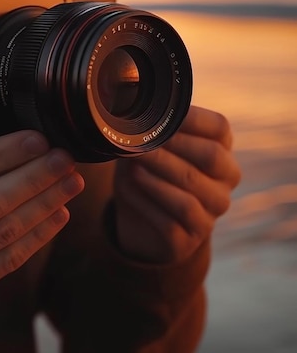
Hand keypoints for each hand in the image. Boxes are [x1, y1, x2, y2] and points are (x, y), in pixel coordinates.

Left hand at [113, 105, 240, 263]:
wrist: (139, 218)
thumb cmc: (146, 170)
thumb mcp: (147, 145)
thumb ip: (149, 128)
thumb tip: (137, 115)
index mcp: (220, 149)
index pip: (219, 126)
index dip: (191, 117)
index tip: (159, 114)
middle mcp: (225, 181)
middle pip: (211, 156)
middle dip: (172, 146)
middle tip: (142, 140)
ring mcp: (211, 211)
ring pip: (191, 190)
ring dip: (158, 172)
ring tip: (132, 162)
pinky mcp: (190, 238)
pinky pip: (170, 219)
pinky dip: (145, 200)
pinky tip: (127, 187)